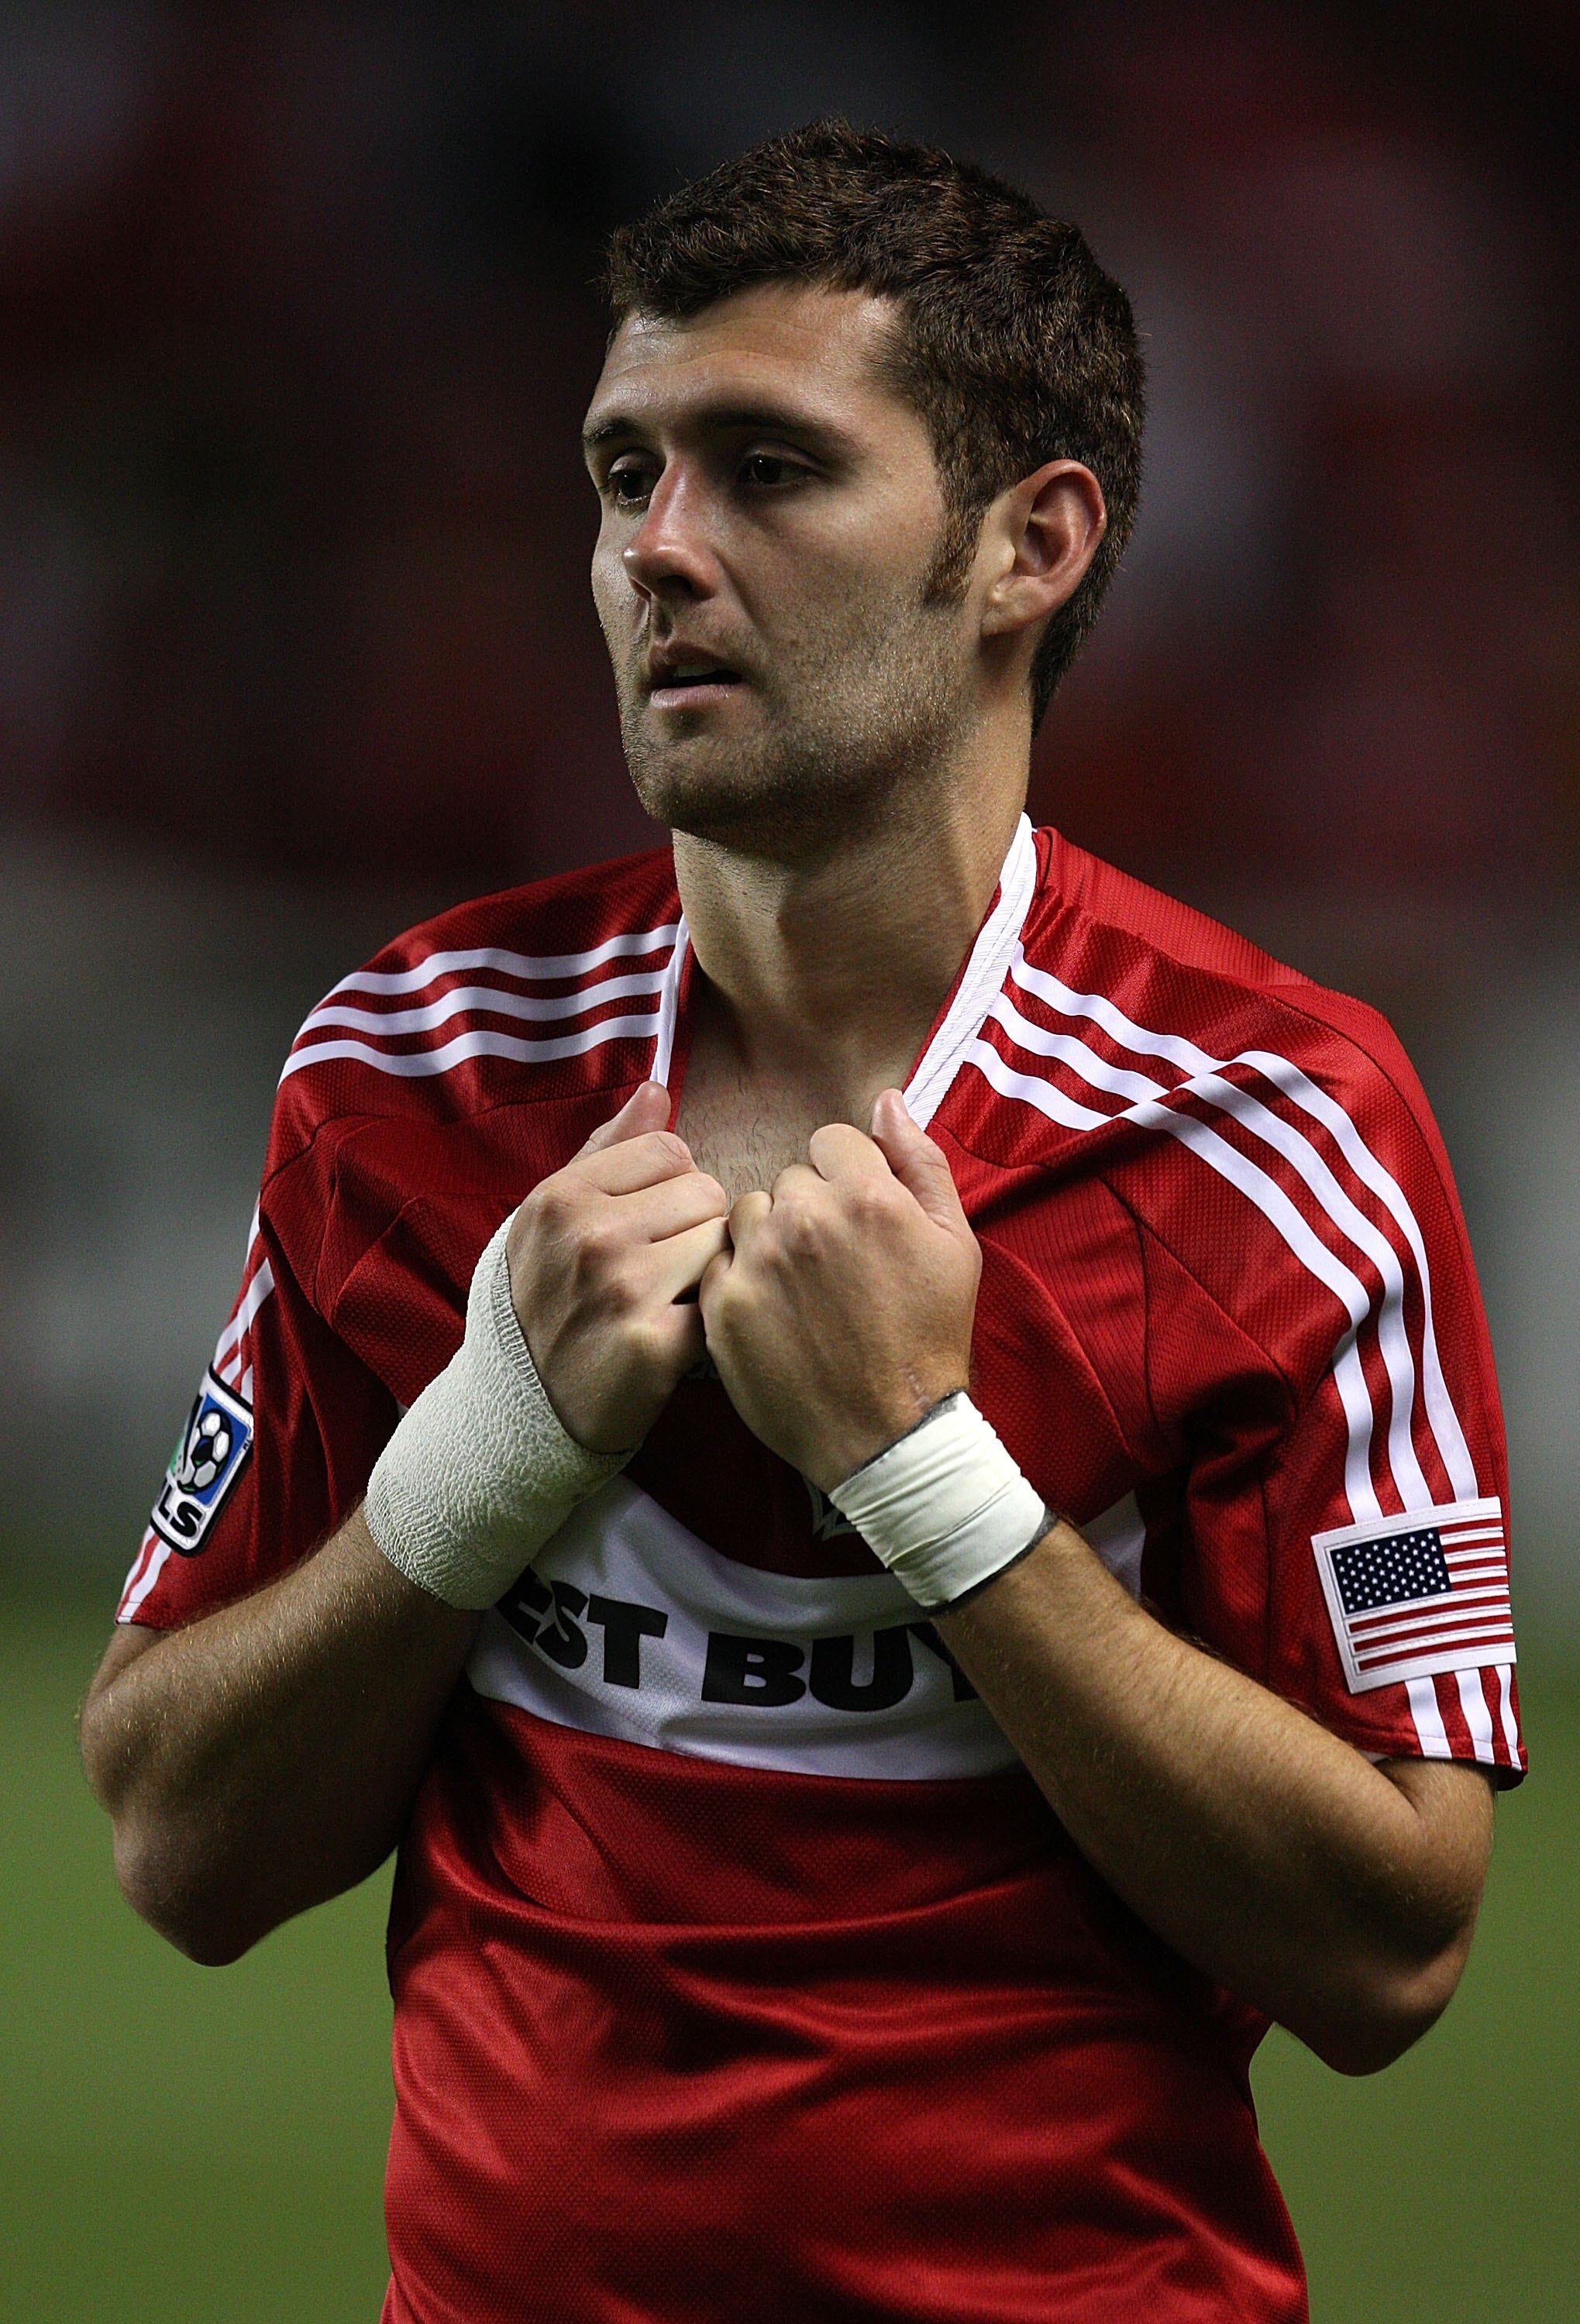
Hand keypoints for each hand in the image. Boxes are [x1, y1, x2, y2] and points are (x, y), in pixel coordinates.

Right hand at [506, 1082, 729, 1451]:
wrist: (523, 1408)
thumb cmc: (545, 1301)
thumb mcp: (552, 1217)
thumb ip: (607, 1150)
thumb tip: (657, 1089)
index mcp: (562, 1196)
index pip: (670, 1149)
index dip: (672, 1186)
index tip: (650, 1223)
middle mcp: (588, 1234)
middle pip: (705, 1192)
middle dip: (696, 1227)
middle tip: (666, 1267)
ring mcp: (620, 1289)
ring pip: (721, 1241)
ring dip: (709, 1270)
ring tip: (673, 1297)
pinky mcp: (653, 1345)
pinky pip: (722, 1299)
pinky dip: (711, 1317)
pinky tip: (680, 1334)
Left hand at [698, 1089, 980, 1490]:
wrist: (889, 1434)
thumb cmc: (929, 1336)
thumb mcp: (955, 1242)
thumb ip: (920, 1160)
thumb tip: (886, 1100)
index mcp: (865, 1194)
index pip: (831, 1141)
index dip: (846, 1178)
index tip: (857, 1221)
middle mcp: (805, 1217)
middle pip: (788, 1178)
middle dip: (808, 1208)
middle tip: (833, 1265)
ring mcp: (758, 1261)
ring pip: (747, 1213)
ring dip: (768, 1238)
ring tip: (801, 1288)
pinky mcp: (723, 1305)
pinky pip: (720, 1261)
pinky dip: (741, 1278)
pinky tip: (773, 1312)